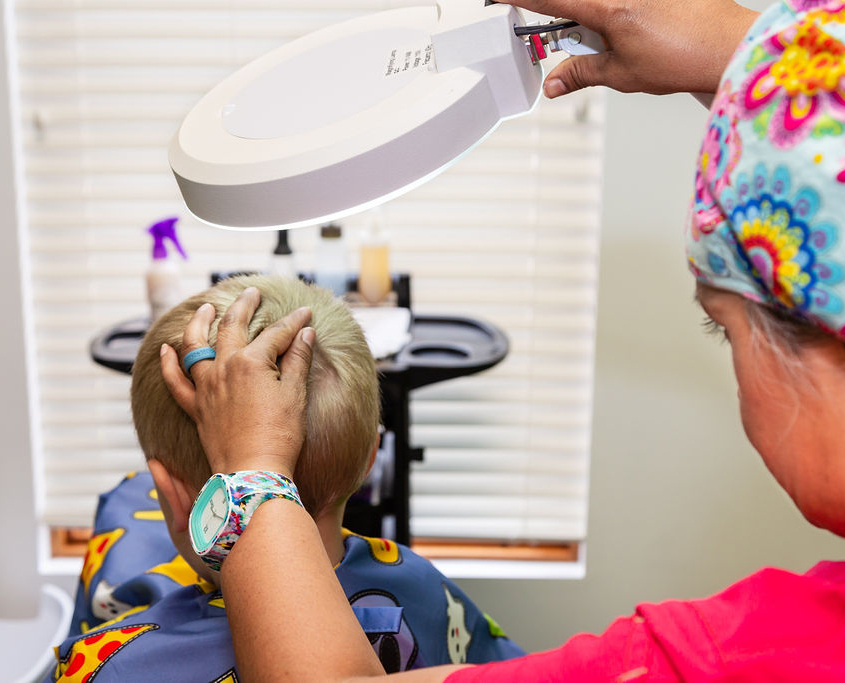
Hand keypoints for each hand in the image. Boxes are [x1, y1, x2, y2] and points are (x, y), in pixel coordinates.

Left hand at [160, 286, 314, 477]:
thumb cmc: (280, 437)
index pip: (277, 333)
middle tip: (253, 293)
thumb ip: (299, 360)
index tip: (306, 313)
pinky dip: (168, 364)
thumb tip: (305, 333)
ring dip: (199, 322)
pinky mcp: (197, 408)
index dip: (294, 322)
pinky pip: (175, 382)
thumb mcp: (296, 394)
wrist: (253, 473)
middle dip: (245, 306)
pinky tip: (166, 349)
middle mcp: (224, 368)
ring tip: (206, 308)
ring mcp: (207, 387)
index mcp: (252, 362)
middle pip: (232, 327)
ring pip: (195, 345)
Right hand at [500, 0, 757, 97]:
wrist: (728, 48)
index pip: (549, 0)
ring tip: (621, 38)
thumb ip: (581, 73)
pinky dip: (618, 16)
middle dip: (570, 22)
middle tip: (576, 41)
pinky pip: (620, 4)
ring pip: (599, 7)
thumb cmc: (684, 57)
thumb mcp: (622, 74)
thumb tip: (554, 83)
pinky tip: (638, 30)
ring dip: (598, 21)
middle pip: (576, 5)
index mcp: (607, 6)